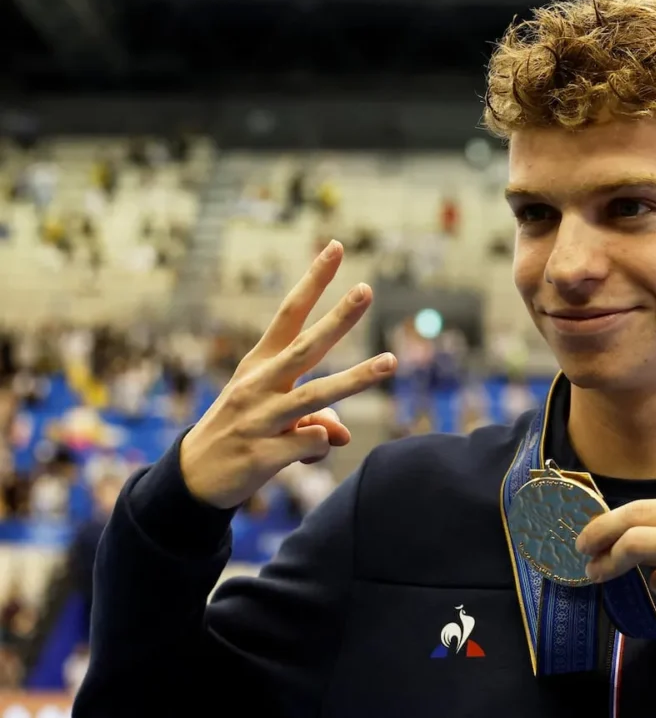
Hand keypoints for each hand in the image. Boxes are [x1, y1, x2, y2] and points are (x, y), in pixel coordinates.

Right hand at [179, 240, 397, 508]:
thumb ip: (314, 415)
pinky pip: (309, 444)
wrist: (193, 478)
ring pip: (316, 395)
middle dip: (338, 319)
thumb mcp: (273, 414)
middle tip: (366, 290)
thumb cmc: (241, 432)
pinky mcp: (263, 453)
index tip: (336, 248)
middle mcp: (259, 384)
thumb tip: (339, 434)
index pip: (289, 313)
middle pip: (305, 346)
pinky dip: (320, 447)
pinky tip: (306, 454)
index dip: (313, 281)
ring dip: (355, 378)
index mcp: (260, 364)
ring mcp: (260, 418)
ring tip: (390, 361)